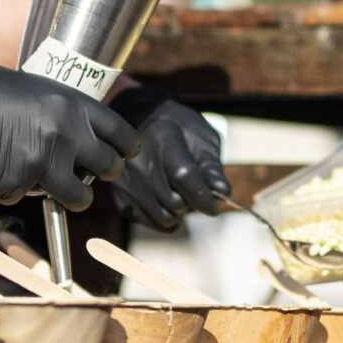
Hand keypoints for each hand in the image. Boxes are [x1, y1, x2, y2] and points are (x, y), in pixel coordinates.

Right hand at [0, 55, 138, 208]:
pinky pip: (26, 197)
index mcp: (71, 102)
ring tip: (54, 189)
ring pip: (78, 196)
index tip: (124, 155)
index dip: (125, 147)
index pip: (120, 131)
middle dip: (101, 176)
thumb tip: (75, 136)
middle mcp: (66, 132)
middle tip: (88, 177)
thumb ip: (58, 114)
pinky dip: (13, 191)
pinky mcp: (20, 184)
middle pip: (109, 167)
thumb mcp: (32, 91)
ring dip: (70, 197)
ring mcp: (45, 160)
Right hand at [107, 84, 231, 229]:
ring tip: (178, 190)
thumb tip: (223, 193)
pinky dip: (165, 216)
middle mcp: (138, 162)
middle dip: (192, 200)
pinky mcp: (120, 198)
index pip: (184, 176)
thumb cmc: (179, 129)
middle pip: (175, 202)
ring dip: (179, 210)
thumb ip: (211, 165)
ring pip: (165, 218)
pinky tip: (165, 197)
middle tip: (194, 186)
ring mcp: (125, 182)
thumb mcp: (201, 135)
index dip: (204, 195)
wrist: (140, 120)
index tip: (217, 204)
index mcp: (162, 139)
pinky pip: (152, 223)